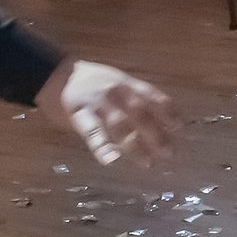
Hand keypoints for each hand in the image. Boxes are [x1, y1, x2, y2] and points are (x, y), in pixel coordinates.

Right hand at [46, 59, 174, 167]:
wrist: (56, 74)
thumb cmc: (89, 80)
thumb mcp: (115, 80)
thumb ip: (133, 96)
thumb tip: (158, 120)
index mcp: (126, 83)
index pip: (153, 97)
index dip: (168, 111)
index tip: (180, 126)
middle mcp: (116, 92)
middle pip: (141, 114)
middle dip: (157, 134)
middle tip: (169, 152)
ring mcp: (97, 103)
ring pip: (120, 125)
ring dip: (135, 145)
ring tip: (148, 162)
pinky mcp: (79, 114)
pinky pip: (92, 132)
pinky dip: (101, 146)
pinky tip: (110, 159)